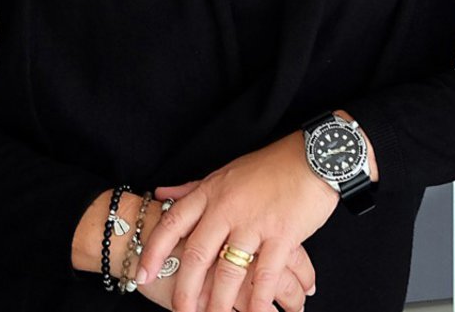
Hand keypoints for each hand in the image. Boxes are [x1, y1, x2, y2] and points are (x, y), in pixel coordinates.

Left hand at [138, 132, 336, 311]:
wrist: (314, 157)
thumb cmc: (269, 167)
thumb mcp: (225, 173)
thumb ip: (192, 188)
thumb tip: (160, 195)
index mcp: (211, 192)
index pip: (173, 223)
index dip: (153, 251)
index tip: (140, 275)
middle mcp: (227, 208)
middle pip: (196, 254)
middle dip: (184, 290)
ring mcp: (255, 223)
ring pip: (228, 271)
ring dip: (217, 303)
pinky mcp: (282, 236)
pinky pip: (265, 276)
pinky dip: (257, 302)